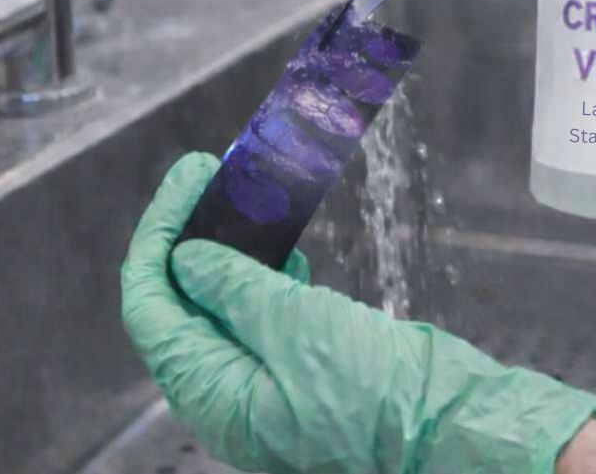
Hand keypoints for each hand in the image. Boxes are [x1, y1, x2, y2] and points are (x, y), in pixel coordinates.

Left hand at [122, 154, 595, 473]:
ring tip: (237, 196)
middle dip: (187, 236)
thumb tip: (185, 257)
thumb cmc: (372, 388)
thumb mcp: (298, 327)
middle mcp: (227, 391)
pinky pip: (259, 316)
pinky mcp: (296, 369)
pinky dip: (261, 274)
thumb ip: (237, 289)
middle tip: (204, 174)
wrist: (441, 420)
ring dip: (225, 249)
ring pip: (221, 304)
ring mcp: (262, 381)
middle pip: (181, 304)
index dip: (160, 240)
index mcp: (214, 394)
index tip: (184, 181)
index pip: (154, 310)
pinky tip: (279, 248)